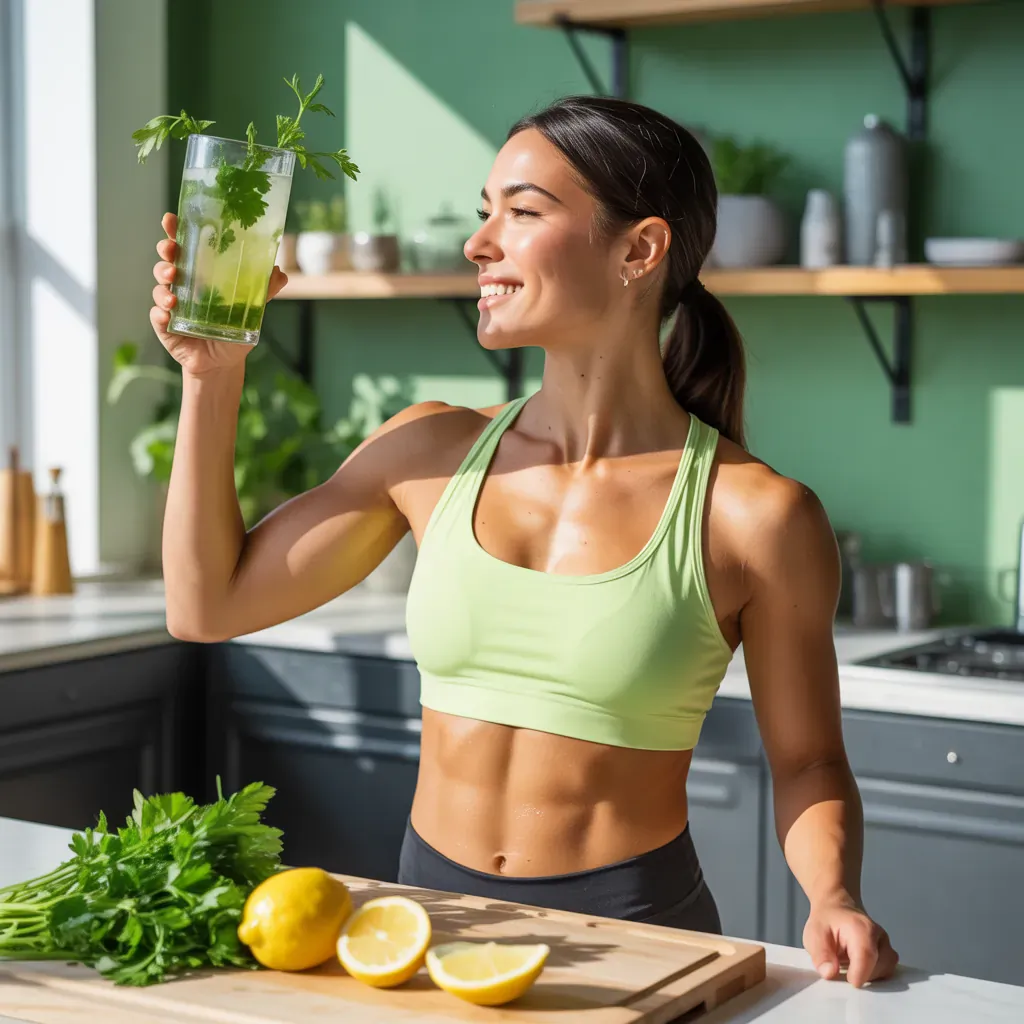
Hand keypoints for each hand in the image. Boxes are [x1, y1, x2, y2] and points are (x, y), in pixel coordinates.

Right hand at [150, 212, 288, 376]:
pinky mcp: (164, 325)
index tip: (171, 219)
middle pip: (167, 261)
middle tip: (170, 251)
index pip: (184, 248)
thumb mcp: (251, 310)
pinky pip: (156, 316)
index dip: (175, 232)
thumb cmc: (233, 330)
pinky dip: (160, 313)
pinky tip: (167, 314)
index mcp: (199, 275)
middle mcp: (181, 285)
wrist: (222, 363)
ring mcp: (170, 304)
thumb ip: (264, 291)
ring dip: (162, 283)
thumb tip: (280, 272)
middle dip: (165, 251)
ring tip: (173, 290)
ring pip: (159, 286)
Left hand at [803, 896, 898, 986]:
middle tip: (842, 968)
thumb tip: (829, 973)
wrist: (836, 908)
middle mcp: (878, 935)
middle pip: (880, 966)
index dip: (858, 974)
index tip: (848, 980)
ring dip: (868, 975)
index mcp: (860, 927)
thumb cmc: (826, 922)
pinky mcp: (888, 953)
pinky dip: (873, 974)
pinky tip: (858, 967)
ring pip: (886, 970)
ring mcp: (886, 944)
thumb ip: (820, 955)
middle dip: (861, 974)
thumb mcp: (814, 935)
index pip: (867, 955)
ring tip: (849, 965)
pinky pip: (887, 971)